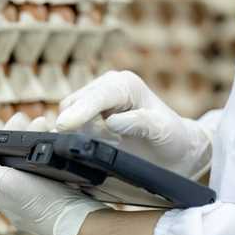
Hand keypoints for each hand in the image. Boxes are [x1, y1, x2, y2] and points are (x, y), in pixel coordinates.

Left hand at [0, 113, 106, 234]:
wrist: (79, 224)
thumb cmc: (43, 203)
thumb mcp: (6, 184)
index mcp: (4, 193)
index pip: (0, 156)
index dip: (8, 134)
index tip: (22, 118)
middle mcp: (20, 199)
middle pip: (19, 157)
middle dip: (28, 135)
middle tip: (43, 120)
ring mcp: (42, 200)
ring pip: (37, 163)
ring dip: (43, 143)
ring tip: (54, 129)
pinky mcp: (62, 200)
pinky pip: (55, 172)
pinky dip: (57, 157)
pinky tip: (64, 149)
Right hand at [57, 70, 210, 178]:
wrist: (171, 149)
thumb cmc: (170, 137)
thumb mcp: (163, 131)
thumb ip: (141, 123)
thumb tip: (112, 122)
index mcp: (125, 85)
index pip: (96, 97)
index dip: (79, 111)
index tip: (64, 126)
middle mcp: (105, 87)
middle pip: (72, 105)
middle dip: (76, 126)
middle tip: (103, 145)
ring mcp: (93, 101)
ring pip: (66, 117)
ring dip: (77, 134)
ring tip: (110, 144)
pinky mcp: (84, 117)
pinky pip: (68, 128)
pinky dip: (74, 139)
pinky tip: (98, 145)